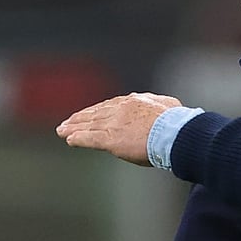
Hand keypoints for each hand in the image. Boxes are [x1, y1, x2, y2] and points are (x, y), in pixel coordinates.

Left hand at [56, 93, 181, 165]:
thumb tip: (161, 104)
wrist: (176, 132)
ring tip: (62, 130)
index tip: (90, 113)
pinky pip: (88, 138)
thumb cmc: (178, 122)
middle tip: (68, 121)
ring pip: (88, 124)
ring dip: (73, 127)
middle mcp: (120, 109)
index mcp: (134, 101)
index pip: (111, 105)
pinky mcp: (110, 138)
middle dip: (81, 117)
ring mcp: (113, 123)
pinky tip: (68, 139)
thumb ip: (159, 103)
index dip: (98, 110)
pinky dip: (77, 138)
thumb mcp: (169, 104)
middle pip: (95, 113)